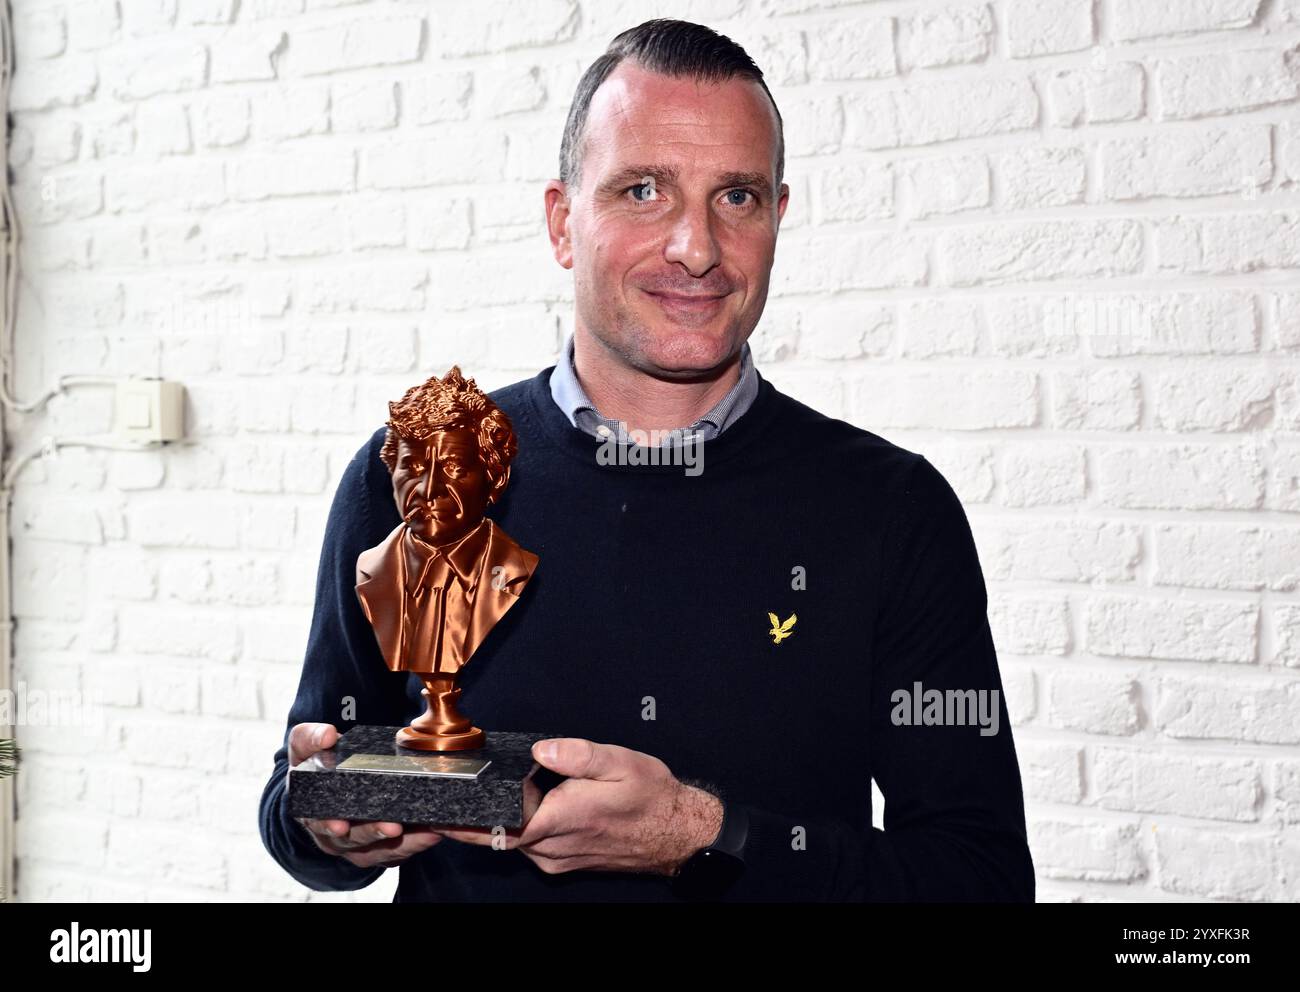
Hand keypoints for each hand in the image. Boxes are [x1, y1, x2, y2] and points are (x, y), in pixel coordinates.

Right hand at [288, 723, 444, 868]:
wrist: (331, 779)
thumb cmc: (316, 764)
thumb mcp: (304, 746)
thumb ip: (311, 737)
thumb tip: (328, 735)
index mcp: (312, 812)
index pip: (319, 822)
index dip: (328, 825)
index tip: (341, 825)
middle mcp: (334, 835)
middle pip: (354, 840)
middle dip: (374, 833)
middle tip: (393, 827)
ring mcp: (358, 845)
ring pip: (380, 850)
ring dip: (404, 842)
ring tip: (426, 831)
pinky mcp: (381, 847)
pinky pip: (399, 850)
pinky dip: (417, 842)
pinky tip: (434, 831)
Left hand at [435, 738, 723, 876]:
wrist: (678, 833)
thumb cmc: (651, 798)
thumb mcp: (619, 763)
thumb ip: (577, 754)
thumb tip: (541, 749)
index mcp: (558, 820)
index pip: (495, 826)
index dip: (462, 819)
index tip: (435, 810)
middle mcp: (552, 847)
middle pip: (495, 835)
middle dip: (471, 816)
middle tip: (446, 795)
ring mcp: (557, 857)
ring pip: (510, 840)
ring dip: (495, 821)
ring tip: (478, 795)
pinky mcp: (563, 859)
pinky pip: (528, 843)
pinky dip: (516, 826)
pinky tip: (520, 804)